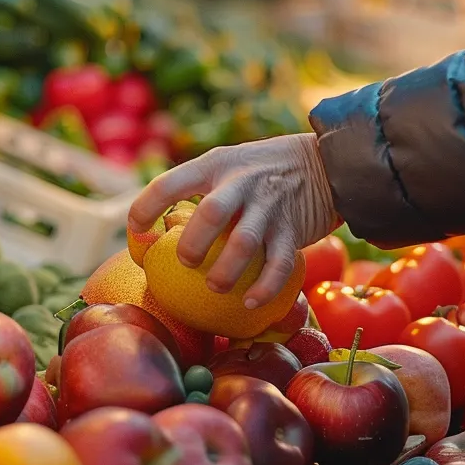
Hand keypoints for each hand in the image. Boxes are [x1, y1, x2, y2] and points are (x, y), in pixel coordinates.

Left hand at [127, 133, 338, 307]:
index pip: (168, 185)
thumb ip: (202, 189)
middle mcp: (241, 183)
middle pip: (210, 214)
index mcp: (215, 164)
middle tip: (186, 262)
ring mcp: (270, 207)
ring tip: (215, 287)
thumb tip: (162, 233)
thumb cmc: (263, 170)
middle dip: (191, 244)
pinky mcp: (295, 230)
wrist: (327, 161)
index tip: (137, 236)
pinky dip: (264, 288)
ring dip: (225, 272)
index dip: (143, 212)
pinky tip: (250, 302)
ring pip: (244, 243)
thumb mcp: (229, 163)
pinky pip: (279, 265)